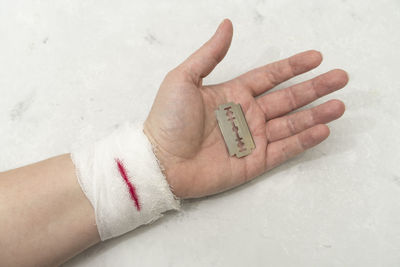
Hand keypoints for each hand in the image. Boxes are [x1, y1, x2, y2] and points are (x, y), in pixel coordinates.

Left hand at [144, 19, 347, 198]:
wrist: (160, 161)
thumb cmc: (169, 119)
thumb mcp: (184, 79)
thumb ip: (210, 54)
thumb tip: (227, 25)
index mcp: (233, 93)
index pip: (270, 76)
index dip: (293, 67)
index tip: (316, 58)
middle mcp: (247, 114)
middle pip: (288, 98)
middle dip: (315, 88)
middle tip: (341, 78)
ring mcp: (252, 139)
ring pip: (291, 124)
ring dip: (316, 114)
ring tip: (339, 105)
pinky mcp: (254, 162)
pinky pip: (284, 150)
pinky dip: (303, 140)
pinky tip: (322, 130)